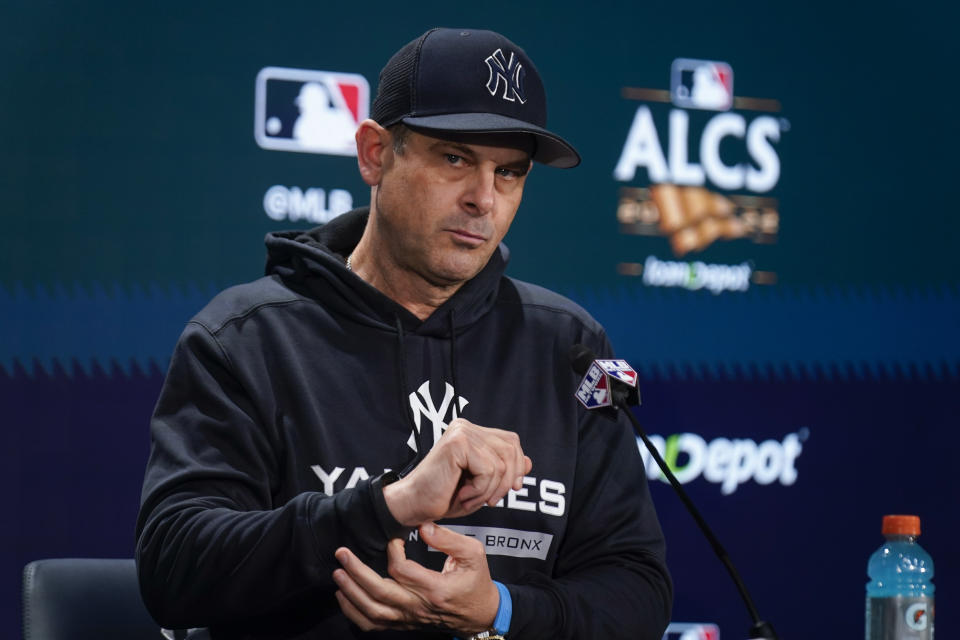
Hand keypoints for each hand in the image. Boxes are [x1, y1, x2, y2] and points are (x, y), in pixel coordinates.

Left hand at [333, 522, 498, 635]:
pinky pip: (373, 624)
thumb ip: (448, 539)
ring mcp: (409, 618)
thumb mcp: (473, 554)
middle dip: (357, 572)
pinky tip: (343, 596)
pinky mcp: (404, 623)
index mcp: (435, 589)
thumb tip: (423, 526)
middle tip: (342, 554)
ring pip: (372, 611)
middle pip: (379, 592)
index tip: (393, 537)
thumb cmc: (476, 582)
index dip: (392, 551)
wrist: (481, 614)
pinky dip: (354, 612)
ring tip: (338, 573)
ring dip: (351, 592)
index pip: (402, 570)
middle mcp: (418, 607)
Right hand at [383, 418, 531, 525]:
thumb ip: (503, 471)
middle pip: (510, 449)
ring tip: (469, 497)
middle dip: (507, 480)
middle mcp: (465, 427)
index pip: (511, 441)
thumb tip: (529, 462)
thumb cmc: (442, 496)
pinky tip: (462, 494)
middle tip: (490, 500)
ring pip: (501, 463)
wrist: (413, 506)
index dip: (517, 465)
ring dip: (490, 489)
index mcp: (470, 432)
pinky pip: (488, 470)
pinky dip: (480, 490)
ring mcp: (461, 432)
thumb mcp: (481, 485)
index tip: (513, 488)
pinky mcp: (457, 444)